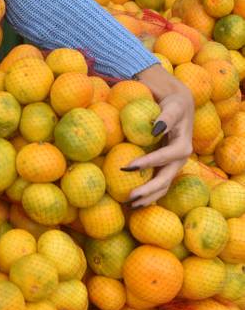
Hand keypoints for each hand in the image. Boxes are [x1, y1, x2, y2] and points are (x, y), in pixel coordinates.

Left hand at [124, 64, 193, 207]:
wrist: (180, 106)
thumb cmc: (173, 104)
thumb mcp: (173, 106)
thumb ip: (166, 117)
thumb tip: (155, 129)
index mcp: (183, 145)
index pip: (164, 156)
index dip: (148, 162)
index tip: (128, 166)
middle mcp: (181, 158)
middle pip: (165, 178)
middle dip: (148, 189)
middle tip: (130, 197)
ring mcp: (175, 164)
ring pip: (164, 186)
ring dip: (149, 197)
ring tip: (131, 206)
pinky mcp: (169, 167)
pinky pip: (160, 184)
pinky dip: (150, 194)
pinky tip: (136, 202)